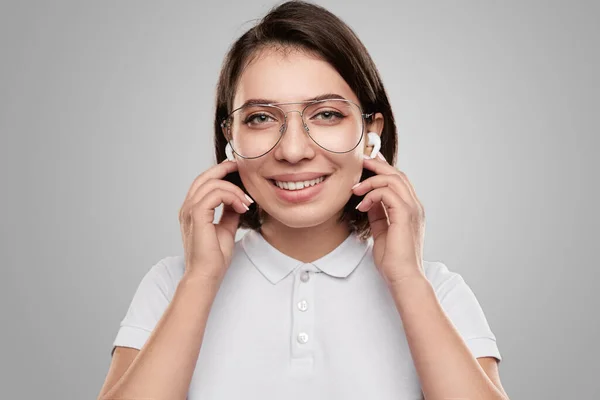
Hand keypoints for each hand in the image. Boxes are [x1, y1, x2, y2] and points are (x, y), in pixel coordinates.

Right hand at [178, 159, 252, 282]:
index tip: (238, 171)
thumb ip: (229, 212)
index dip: (220, 172)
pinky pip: (214, 195)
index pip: (203, 182)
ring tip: (247, 202)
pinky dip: (231, 196)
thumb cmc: (214, 257)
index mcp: (192, 210)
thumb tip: (238, 199)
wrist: (206, 276)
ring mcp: (189, 212)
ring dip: (234, 189)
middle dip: (224, 168)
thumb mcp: (226, 228)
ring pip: (211, 184)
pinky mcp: (197, 217)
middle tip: (242, 169)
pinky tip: (242, 206)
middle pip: (204, 177)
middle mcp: (187, 208)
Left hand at [352, 153, 425, 285]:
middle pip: (398, 174)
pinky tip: (362, 204)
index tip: (367, 164)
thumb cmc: (393, 260)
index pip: (399, 181)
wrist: (403, 277)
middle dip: (377, 165)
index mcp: (411, 209)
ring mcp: (412, 210)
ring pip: (393, 179)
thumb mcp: (381, 231)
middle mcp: (415, 206)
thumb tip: (368, 200)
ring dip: (371, 180)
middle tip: (360, 162)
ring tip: (355, 188)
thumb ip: (378, 214)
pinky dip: (372, 194)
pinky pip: (388, 193)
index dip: (384, 169)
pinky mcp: (405, 215)